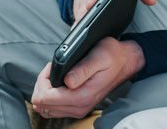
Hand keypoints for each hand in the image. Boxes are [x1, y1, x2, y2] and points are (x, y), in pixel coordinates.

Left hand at [29, 37, 144, 118]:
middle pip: (42, 105)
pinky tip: (58, 83)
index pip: (45, 98)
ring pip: (46, 108)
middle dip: (42, 85)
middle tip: (52, 70)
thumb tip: (67, 81)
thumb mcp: (98, 57)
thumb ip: (82, 70)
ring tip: (55, 75)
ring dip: (45, 91)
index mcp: (82, 96)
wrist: (124, 63)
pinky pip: (54, 109)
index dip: (43, 80)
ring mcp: (78, 110)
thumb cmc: (111, 56)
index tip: (51, 68)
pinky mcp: (78, 109)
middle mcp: (79, 107)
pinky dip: (50, 96)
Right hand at [72, 0, 158, 21]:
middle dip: (87, 7)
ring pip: (80, 7)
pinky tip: (77, 34)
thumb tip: (151, 0)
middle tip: (86, 18)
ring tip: (81, 29)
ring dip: (80, 18)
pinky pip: (76, 16)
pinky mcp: (78, 7)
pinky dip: (76, 25)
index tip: (96, 2)